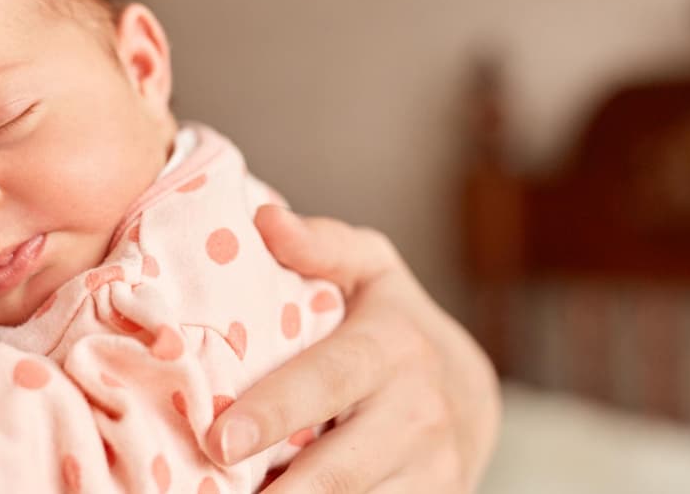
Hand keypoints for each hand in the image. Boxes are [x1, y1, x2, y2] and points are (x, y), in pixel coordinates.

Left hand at [205, 206, 500, 492]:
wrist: (470, 391)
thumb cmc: (396, 323)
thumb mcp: (370, 270)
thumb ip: (322, 245)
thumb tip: (267, 222)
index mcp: (394, 348)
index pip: (329, 381)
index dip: (275, 411)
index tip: (219, 439)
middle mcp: (418, 413)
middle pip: (341, 467)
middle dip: (285, 492)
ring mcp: (433, 468)